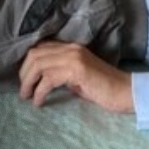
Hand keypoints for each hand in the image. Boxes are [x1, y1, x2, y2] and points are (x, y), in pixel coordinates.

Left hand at [19, 41, 133, 113]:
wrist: (124, 91)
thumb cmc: (102, 87)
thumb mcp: (77, 76)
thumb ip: (60, 71)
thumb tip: (38, 78)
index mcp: (72, 47)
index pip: (41, 46)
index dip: (27, 62)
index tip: (25, 79)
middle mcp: (72, 48)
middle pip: (35, 54)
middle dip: (24, 73)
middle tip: (24, 91)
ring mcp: (75, 57)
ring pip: (38, 64)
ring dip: (28, 83)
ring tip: (28, 97)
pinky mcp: (77, 70)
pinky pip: (48, 79)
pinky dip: (39, 92)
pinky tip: (40, 102)